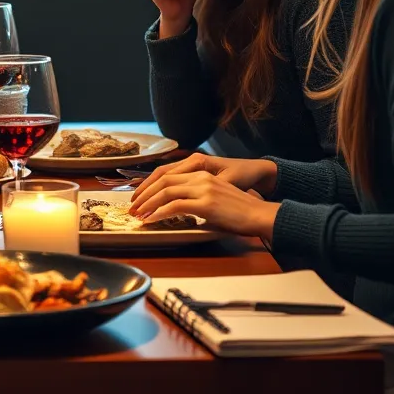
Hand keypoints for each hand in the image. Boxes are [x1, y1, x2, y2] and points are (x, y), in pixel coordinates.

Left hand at [130, 152, 277, 206]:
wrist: (261, 215)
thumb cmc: (239, 211)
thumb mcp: (215, 198)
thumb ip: (195, 198)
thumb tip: (175, 208)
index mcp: (201, 173)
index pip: (167, 174)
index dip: (149, 185)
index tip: (138, 196)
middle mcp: (200, 177)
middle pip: (163, 180)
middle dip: (144, 194)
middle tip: (132, 207)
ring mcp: (203, 189)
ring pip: (166, 192)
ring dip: (148, 204)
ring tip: (137, 214)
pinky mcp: (206, 204)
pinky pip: (176, 206)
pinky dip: (160, 212)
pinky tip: (151, 220)